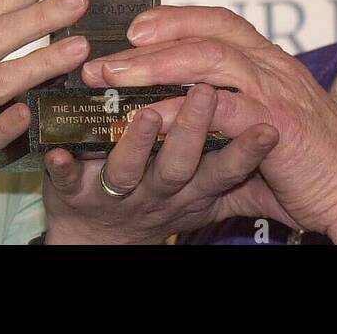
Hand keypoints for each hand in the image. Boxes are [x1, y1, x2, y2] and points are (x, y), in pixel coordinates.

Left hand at [41, 83, 294, 243]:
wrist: (100, 244)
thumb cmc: (159, 207)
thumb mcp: (206, 199)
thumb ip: (236, 172)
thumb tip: (278, 134)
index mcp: (190, 189)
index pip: (224, 170)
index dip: (247, 153)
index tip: (269, 129)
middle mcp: (156, 192)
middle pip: (178, 165)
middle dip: (192, 130)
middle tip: (205, 93)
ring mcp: (114, 194)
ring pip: (127, 171)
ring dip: (135, 143)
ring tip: (143, 115)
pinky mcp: (72, 195)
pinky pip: (64, 181)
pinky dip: (62, 167)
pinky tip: (58, 151)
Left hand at [80, 7, 336, 242]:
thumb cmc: (315, 170)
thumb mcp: (261, 140)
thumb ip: (223, 128)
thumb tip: (177, 132)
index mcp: (271, 65)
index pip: (218, 24)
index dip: (174, 19)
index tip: (133, 27)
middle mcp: (274, 68)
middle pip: (204, 34)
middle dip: (149, 42)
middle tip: (102, 58)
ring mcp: (277, 92)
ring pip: (208, 59)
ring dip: (155, 65)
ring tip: (112, 76)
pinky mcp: (278, 125)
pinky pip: (223, 107)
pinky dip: (184, 110)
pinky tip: (151, 117)